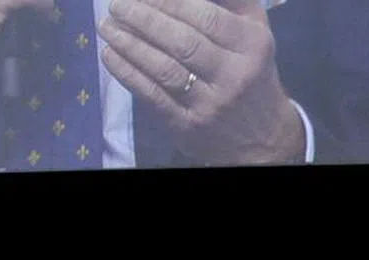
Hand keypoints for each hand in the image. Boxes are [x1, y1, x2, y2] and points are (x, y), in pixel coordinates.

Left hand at [98, 0, 304, 164]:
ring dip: (130, 46)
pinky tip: (109, 56)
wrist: (261, 136)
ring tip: (107, 28)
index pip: (205, 16)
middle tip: (116, 5)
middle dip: (145, 20)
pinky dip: (127, 73)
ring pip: (164, 69)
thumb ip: (230, 2)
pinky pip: (152, 95)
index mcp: (251, 43)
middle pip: (182, 42)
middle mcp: (232, 73)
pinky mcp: (186, 125)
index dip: (169, 2)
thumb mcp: (253, 33)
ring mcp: (208, 102)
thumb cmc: (249, 72)